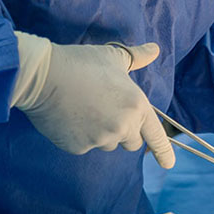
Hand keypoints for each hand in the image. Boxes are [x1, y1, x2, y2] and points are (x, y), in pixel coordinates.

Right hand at [10, 32, 174, 167]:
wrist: (44, 75)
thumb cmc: (81, 62)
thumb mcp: (113, 56)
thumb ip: (137, 57)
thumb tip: (154, 50)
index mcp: (136, 105)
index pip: (155, 134)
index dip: (164, 151)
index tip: (169, 164)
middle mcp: (123, 126)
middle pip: (131, 141)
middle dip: (123, 131)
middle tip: (105, 110)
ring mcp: (101, 139)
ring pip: (107, 144)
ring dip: (101, 133)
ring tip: (83, 108)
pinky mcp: (79, 147)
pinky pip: (84, 146)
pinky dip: (79, 135)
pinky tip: (68, 116)